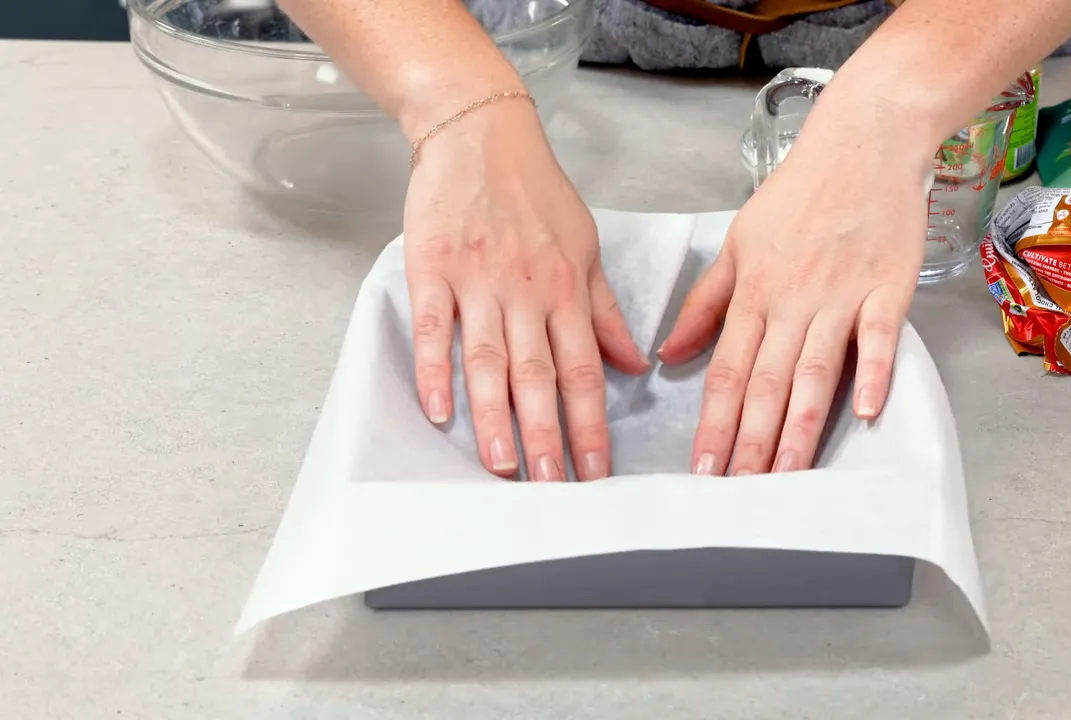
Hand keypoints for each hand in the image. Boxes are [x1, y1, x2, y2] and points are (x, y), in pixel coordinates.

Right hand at [404, 100, 647, 480]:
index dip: (592, 425)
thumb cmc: (536, 192)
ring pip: (488, 359)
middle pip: (538, 375)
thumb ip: (606, 311)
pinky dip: (433, 370)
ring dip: (495, 416)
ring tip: (502, 466)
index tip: (598, 473)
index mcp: (565, 289)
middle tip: (553, 488)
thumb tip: (635, 365)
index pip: (585, 370)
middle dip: (548, 435)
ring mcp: (476, 281)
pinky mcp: (431, 268)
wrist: (479, 134)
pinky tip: (438, 412)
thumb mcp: (586, 247)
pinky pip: (431, 327)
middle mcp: (525, 290)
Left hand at [657, 120, 931, 475]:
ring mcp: (840, 296)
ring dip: (798, 427)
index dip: (713, 423)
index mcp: (752, 292)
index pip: (726, 370)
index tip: (702, 468)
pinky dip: (873, 374)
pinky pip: (878, 338)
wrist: (863, 142)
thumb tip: (671, 352)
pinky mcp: (886, 289)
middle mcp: (791, 300)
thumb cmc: (799, 192)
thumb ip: (705, 302)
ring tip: (788, 477)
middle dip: (749, 442)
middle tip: (737, 492)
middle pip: (765, 382)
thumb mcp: (736, 241)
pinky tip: (863, 413)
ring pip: (814, 371)